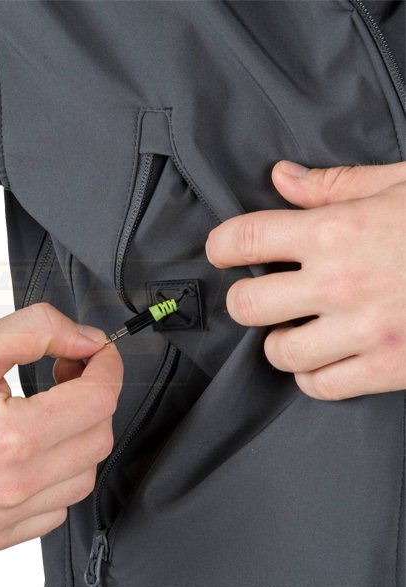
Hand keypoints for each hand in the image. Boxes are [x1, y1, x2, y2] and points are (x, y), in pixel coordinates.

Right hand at [0, 303, 121, 552]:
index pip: (98, 401)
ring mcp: (2, 520)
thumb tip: (87, 339)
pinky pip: (54, 510)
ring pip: (82, 477)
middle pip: (98, 439)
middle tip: (66, 375)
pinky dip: (55, 477)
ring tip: (45, 414)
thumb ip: (39, 331)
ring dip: (77, 439)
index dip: (107, 367)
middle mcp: (11, 487)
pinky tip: (29, 453)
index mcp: (9, 437)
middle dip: (93, 399)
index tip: (98, 354)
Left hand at [205, 160, 405, 400]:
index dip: (221, 246)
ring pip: (277, 352)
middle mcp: (340, 283)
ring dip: (279, 340)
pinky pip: (320, 386)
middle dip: (247, 298)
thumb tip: (281, 178)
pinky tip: (324, 356)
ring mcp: (364, 331)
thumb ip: (335, 185)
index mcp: (336, 230)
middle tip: (264, 293)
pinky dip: (312, 375)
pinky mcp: (389, 369)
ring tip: (297, 327)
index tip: (223, 251)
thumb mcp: (403, 184)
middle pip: (247, 304)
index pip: (244, 238)